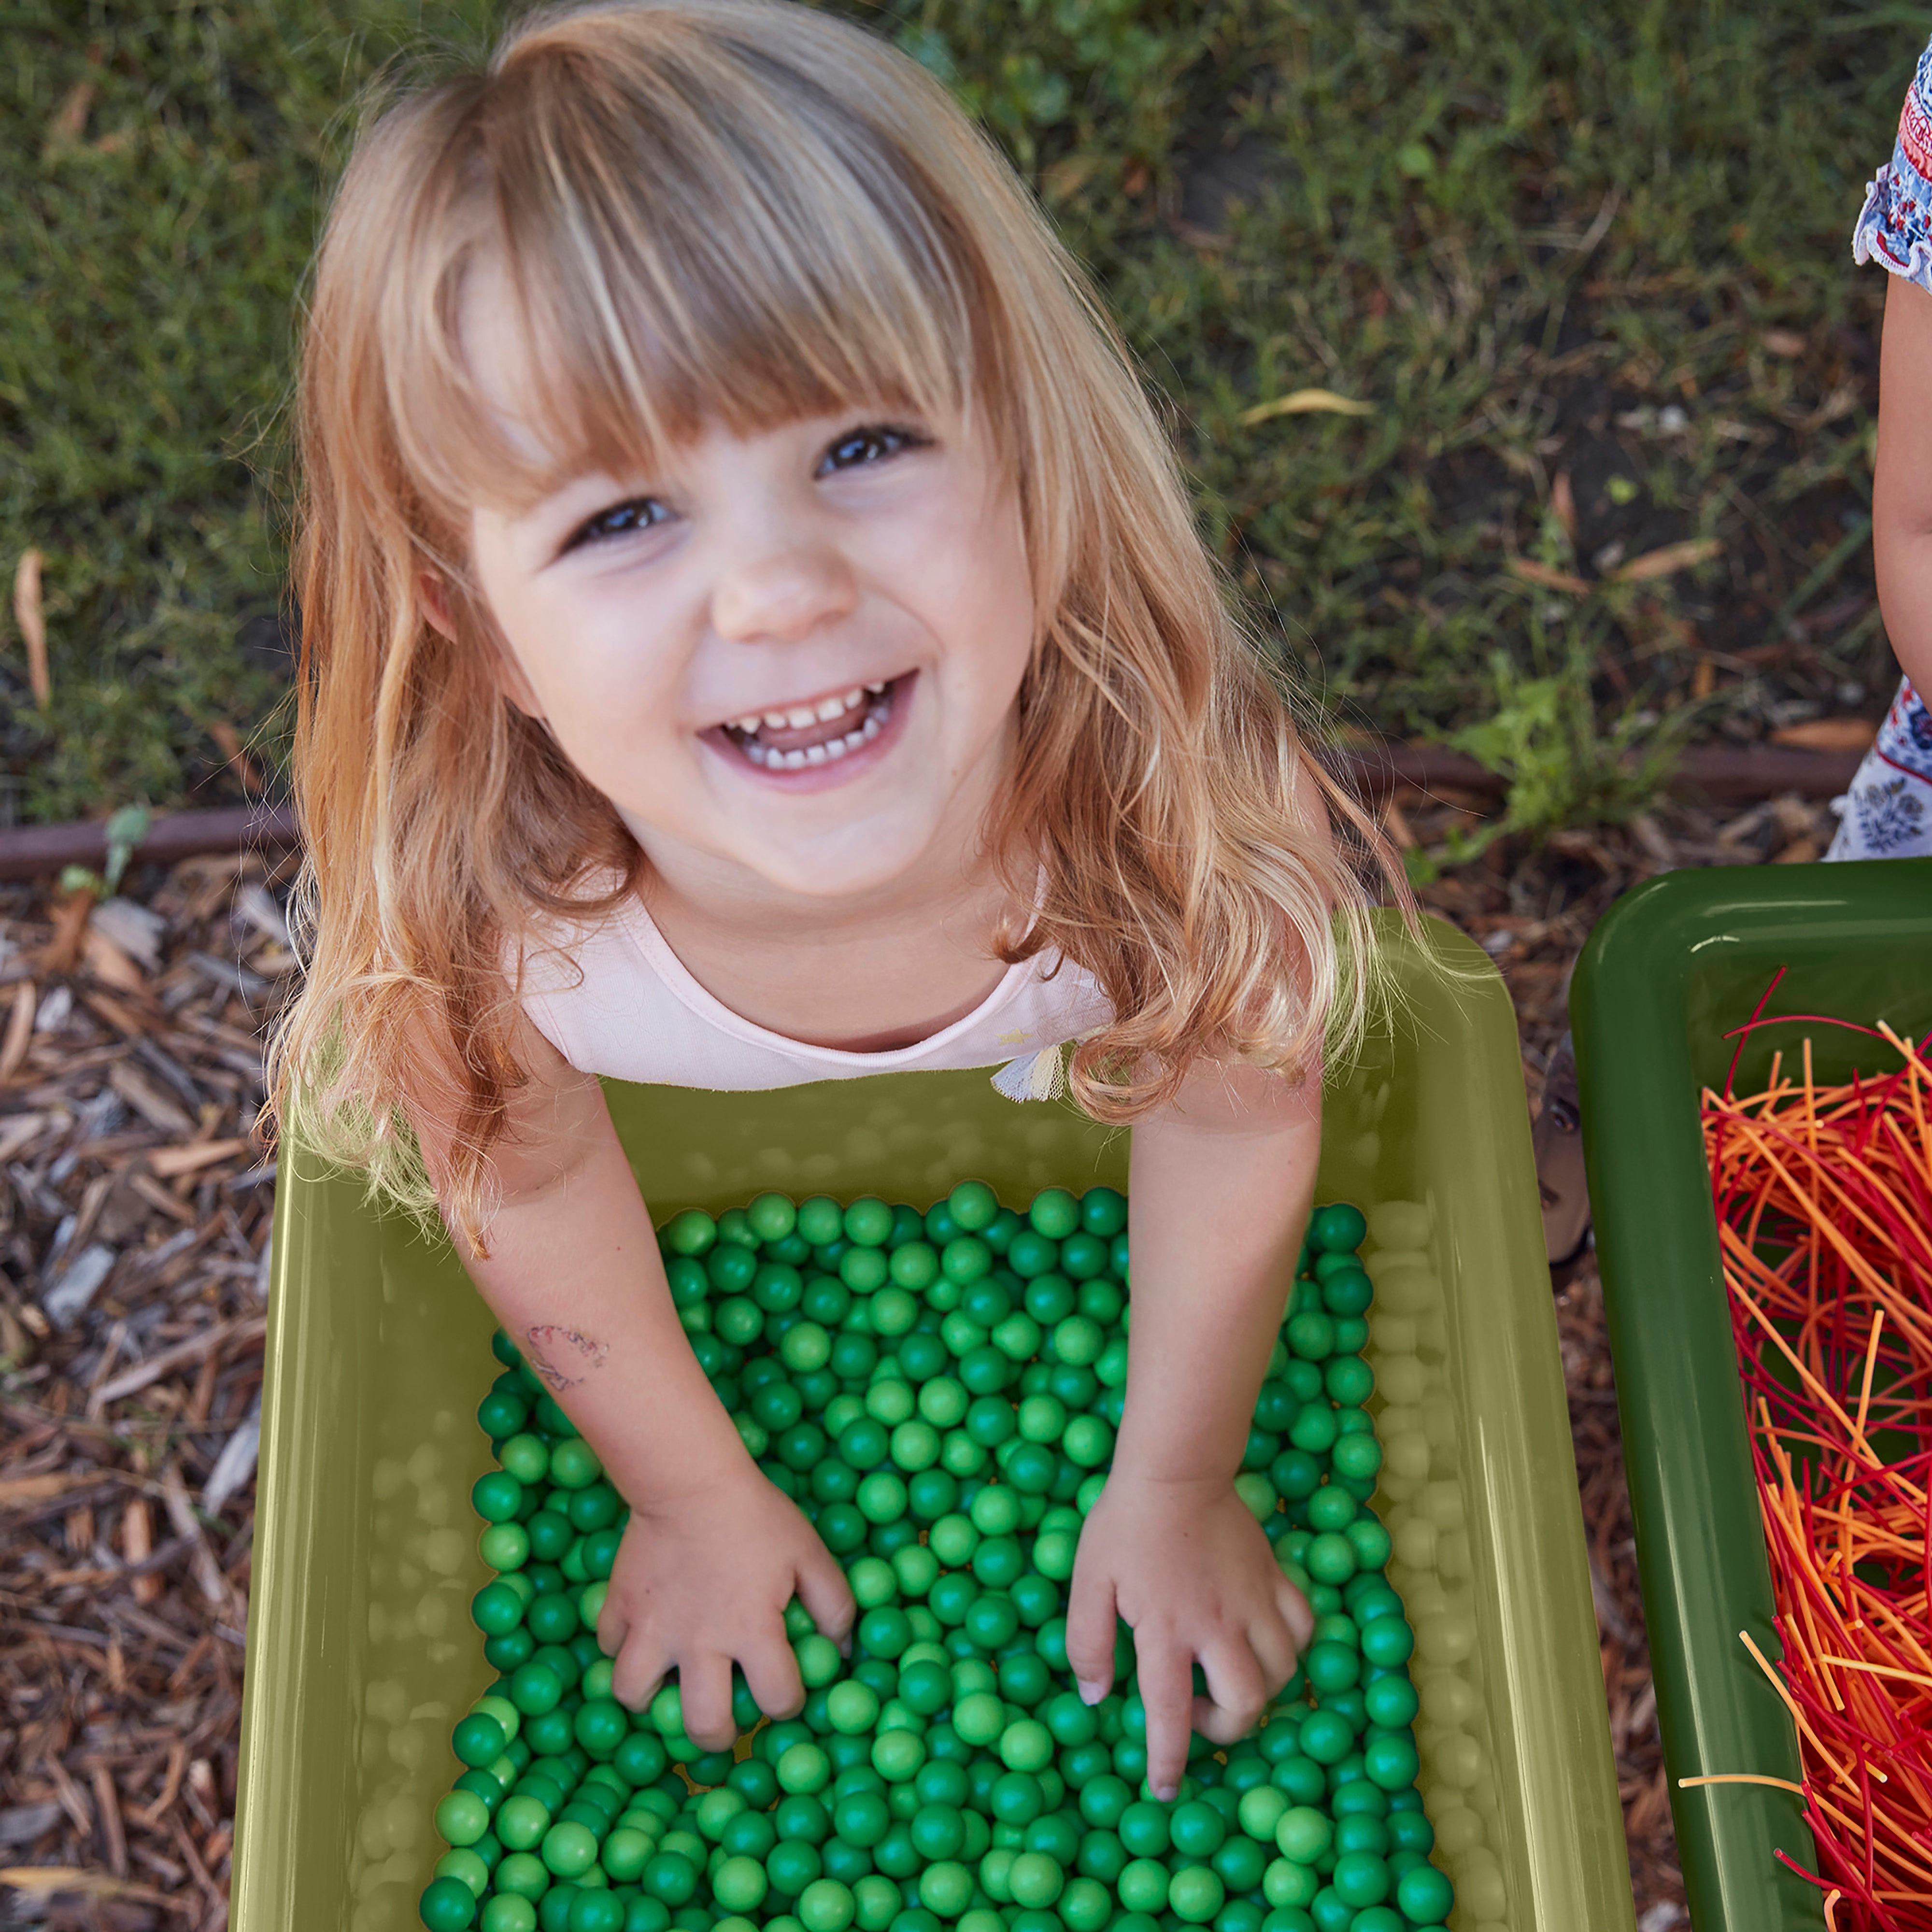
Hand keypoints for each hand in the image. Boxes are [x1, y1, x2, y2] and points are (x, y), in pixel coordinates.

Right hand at [596, 1462, 853, 1750]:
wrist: (690, 1478)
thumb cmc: (757, 1515)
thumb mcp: (810, 1553)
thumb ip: (835, 1605)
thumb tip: (845, 1651)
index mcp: (752, 1631)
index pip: (778, 1698)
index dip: (789, 1702)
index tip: (784, 1690)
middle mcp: (700, 1642)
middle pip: (704, 1724)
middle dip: (717, 1735)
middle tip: (722, 1718)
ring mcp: (652, 1628)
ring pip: (634, 1695)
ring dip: (652, 1698)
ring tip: (669, 1683)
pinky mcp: (618, 1606)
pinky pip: (609, 1647)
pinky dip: (622, 1647)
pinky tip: (644, 1633)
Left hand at [1065, 1474, 1312, 1799]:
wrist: (1175, 1470)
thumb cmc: (1124, 1525)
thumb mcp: (1087, 1580)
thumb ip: (1087, 1642)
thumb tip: (1095, 1696)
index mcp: (1166, 1629)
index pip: (1170, 1714)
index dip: (1168, 1760)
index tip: (1165, 1789)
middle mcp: (1217, 1625)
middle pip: (1245, 1705)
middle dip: (1224, 1729)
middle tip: (1198, 1714)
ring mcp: (1253, 1601)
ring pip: (1281, 1672)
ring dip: (1258, 1690)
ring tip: (1227, 1677)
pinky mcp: (1274, 1577)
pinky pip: (1301, 1628)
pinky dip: (1290, 1647)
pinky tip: (1264, 1641)